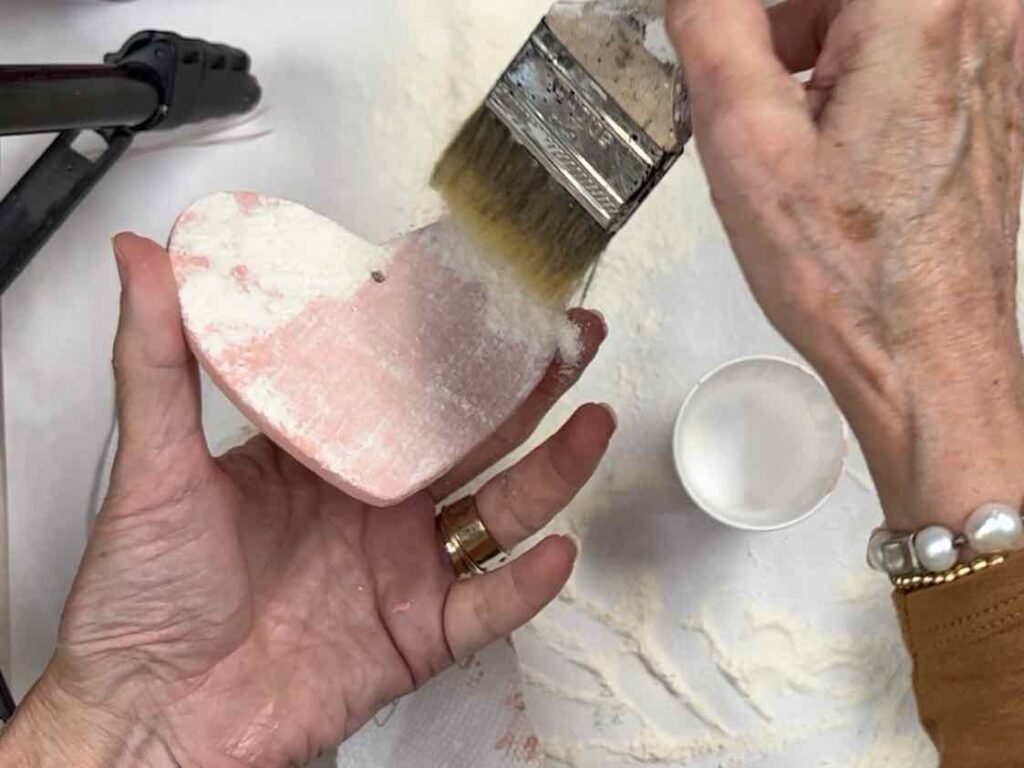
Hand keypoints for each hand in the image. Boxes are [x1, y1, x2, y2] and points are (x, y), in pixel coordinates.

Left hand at [0, 234, 613, 767]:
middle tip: (571, 340)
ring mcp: (401, 569)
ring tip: (592, 426)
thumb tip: (144, 257)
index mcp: (324, 455)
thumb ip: (157, 357)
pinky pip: (486, 608)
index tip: (492, 295)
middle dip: (528, 390)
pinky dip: (525, 587)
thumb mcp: (154, 464)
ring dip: (551, 472)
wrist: (148, 716)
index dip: (454, 343)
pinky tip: (555, 553)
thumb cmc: (141, 596)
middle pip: (471, 439)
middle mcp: (374, 506)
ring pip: (496, 513)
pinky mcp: (416, 635)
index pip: (406, 387)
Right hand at [668, 0, 1023, 529]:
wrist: (927, 356)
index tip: (708, 33)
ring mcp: (999, 53)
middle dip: (776, 28)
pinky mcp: (996, 90)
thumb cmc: (851, 275)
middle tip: (735, 90)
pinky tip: (830, 142)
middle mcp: (980, 14)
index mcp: (916, 8)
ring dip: (813, 49)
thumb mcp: (744, 140)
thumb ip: (712, 27)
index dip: (739, 15)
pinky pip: (907, 44)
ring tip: (784, 132)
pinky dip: (855, 71)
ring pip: (869, 13)